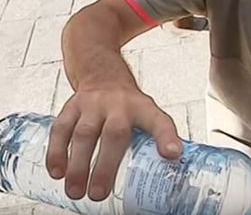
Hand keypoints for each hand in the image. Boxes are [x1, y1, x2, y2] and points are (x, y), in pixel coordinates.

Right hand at [45, 80, 180, 201]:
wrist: (104, 76)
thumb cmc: (129, 106)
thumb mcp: (148, 115)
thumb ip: (157, 139)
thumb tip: (170, 166)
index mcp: (143, 109)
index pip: (159, 122)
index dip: (167, 138)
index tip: (172, 154)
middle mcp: (119, 104)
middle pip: (114, 134)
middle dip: (106, 166)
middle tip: (99, 193)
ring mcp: (93, 104)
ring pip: (84, 133)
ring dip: (78, 165)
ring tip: (76, 190)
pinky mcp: (72, 107)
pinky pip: (61, 129)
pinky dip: (56, 152)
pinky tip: (57, 172)